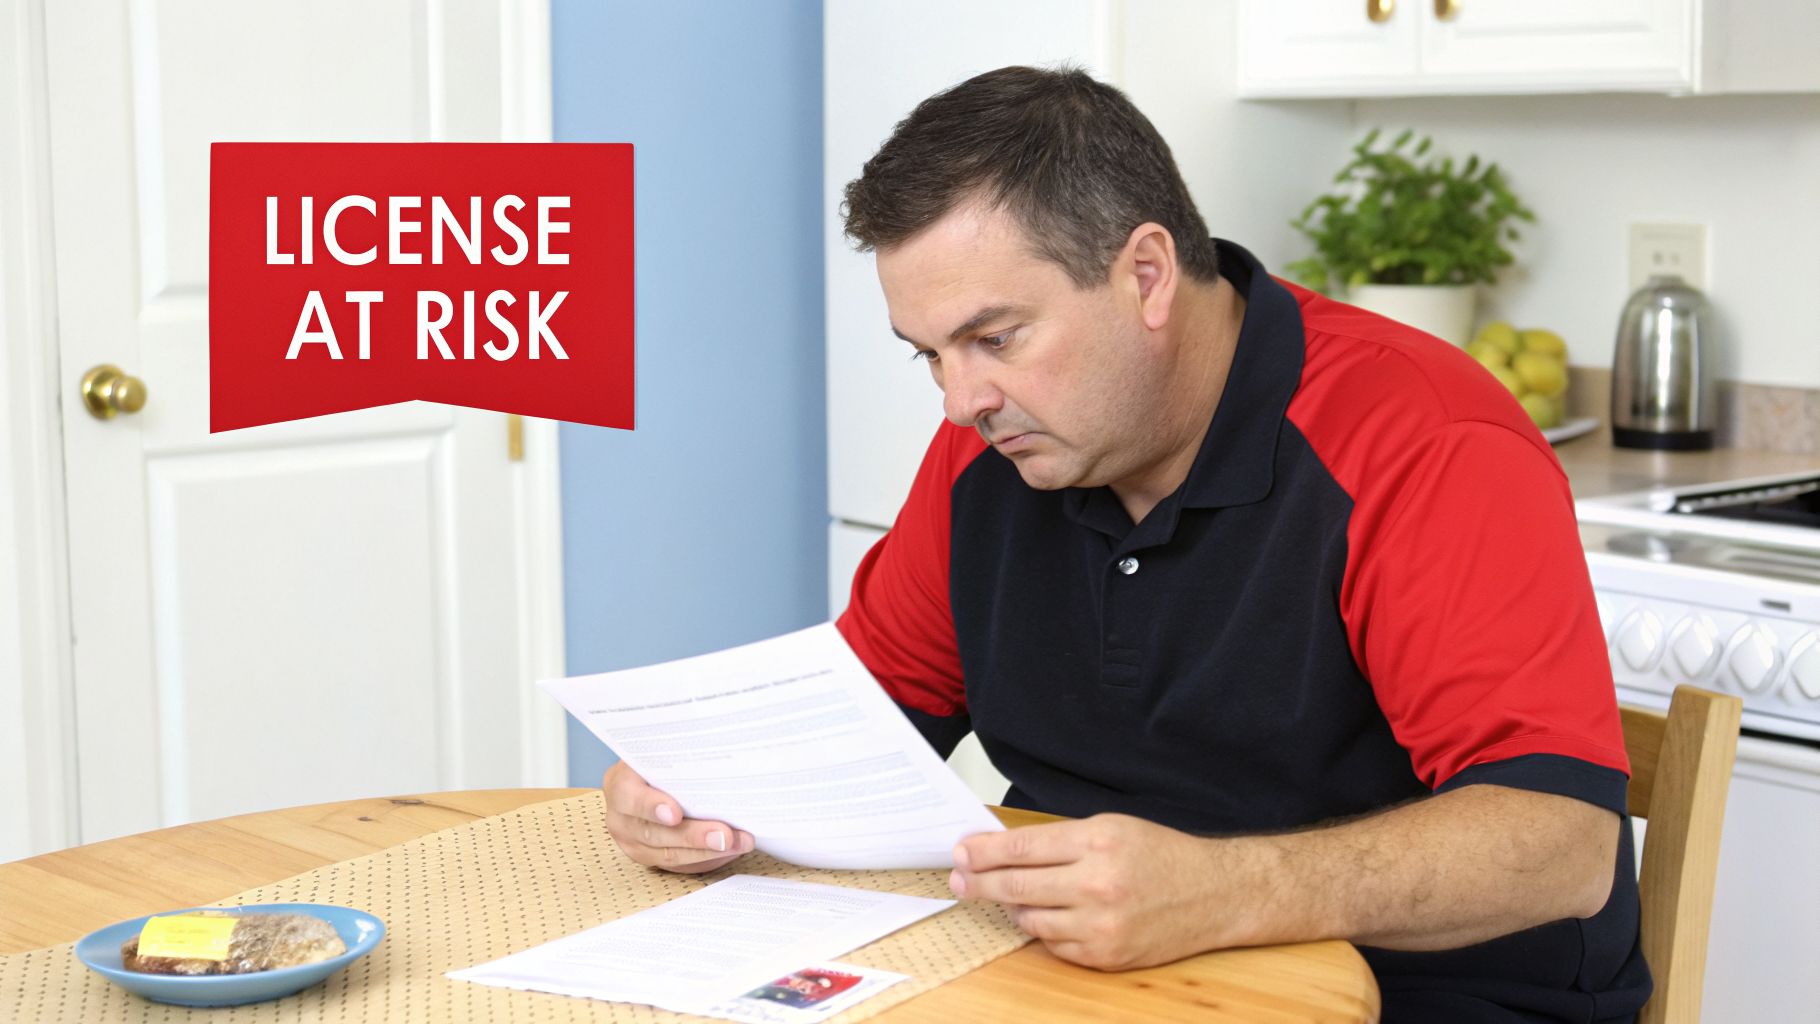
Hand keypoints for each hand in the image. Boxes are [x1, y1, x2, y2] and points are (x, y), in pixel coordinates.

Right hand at [601, 761, 753, 872]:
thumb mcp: (660, 750)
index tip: (675, 814)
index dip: (652, 807)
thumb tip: (715, 748)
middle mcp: (621, 819)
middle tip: (725, 835)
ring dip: (708, 852)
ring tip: (739, 843)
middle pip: (655, 834)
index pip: (630, 797)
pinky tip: (731, 851)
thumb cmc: (659, 760)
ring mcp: (634, 843)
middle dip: (694, 837)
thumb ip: (677, 756)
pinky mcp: (651, 859)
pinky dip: (708, 859)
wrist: (648, 777)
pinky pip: (680, 866)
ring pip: (670, 856)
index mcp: (619, 785)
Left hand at [949, 813, 1218, 970]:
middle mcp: (1097, 883)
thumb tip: (1004, 851)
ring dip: (1014, 907)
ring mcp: (1101, 925)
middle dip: (979, 882)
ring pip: (1031, 919)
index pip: (1021, 848)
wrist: (1213, 894)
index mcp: (1097, 842)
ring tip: (1010, 896)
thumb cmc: (1162, 856)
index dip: (982, 851)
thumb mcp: (1112, 828)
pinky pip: (1054, 945)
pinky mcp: (1106, 955)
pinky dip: (1046, 931)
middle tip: (959, 879)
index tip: (960, 853)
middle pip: (1017, 885)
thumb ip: (1060, 841)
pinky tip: (1050, 916)